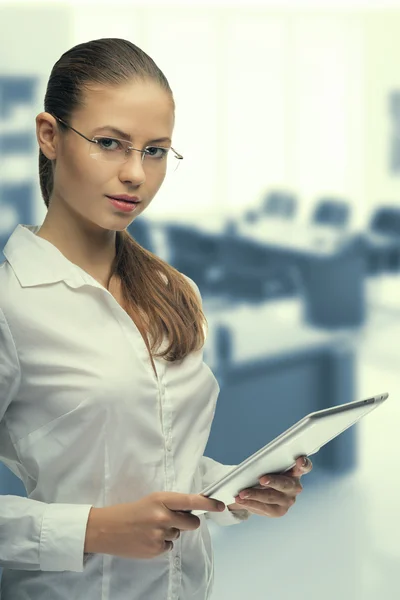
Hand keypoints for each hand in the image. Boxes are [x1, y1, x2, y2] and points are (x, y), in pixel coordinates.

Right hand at [84, 492, 225, 558]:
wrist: (106, 528)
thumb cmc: (130, 511)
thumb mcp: (151, 500)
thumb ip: (171, 504)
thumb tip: (192, 511)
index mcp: (161, 499)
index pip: (191, 501)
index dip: (208, 504)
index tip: (220, 505)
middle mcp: (162, 516)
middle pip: (192, 523)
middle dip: (188, 522)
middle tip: (173, 520)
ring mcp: (159, 534)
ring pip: (179, 535)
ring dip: (171, 532)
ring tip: (151, 528)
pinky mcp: (156, 549)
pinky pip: (169, 546)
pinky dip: (162, 543)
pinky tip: (148, 539)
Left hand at [227, 455, 312, 516]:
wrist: (265, 492)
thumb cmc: (268, 474)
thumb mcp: (270, 467)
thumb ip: (268, 465)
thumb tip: (251, 467)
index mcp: (295, 472)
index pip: (305, 467)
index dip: (304, 464)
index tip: (299, 460)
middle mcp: (295, 487)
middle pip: (285, 484)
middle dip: (273, 481)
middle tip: (261, 479)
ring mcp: (288, 501)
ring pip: (270, 497)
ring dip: (254, 495)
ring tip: (242, 494)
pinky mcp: (279, 511)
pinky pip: (264, 508)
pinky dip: (250, 503)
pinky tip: (241, 501)